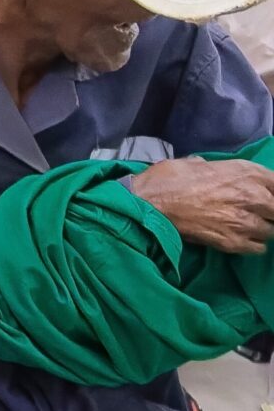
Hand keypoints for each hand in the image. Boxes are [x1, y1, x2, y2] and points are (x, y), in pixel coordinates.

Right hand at [122, 158, 273, 254]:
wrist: (148, 203)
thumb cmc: (168, 179)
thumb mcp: (197, 162)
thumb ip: (218, 169)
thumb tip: (215, 172)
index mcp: (246, 173)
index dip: (272, 191)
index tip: (265, 196)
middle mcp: (253, 197)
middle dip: (269, 211)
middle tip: (255, 212)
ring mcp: (245, 222)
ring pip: (272, 230)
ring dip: (262, 228)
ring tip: (247, 226)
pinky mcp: (234, 243)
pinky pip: (259, 248)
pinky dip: (253, 244)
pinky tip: (241, 238)